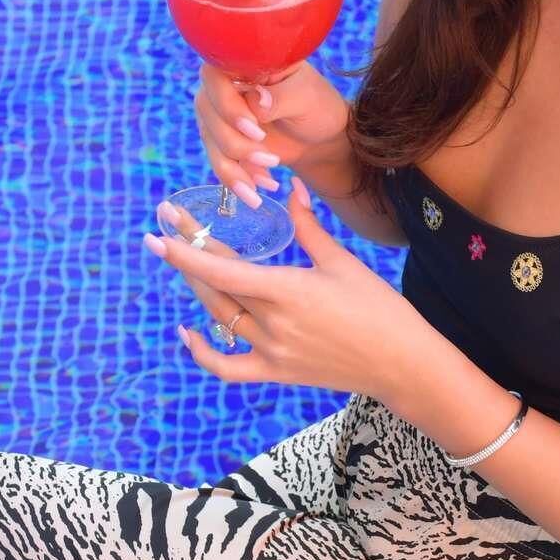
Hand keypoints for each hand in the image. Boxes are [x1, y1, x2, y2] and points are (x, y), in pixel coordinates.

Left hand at [150, 178, 425, 396]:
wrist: (401, 363)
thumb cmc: (379, 308)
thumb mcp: (342, 262)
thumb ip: (309, 226)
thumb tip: (292, 187)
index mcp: (287, 290)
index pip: (222, 269)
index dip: (185, 251)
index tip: (158, 233)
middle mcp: (272, 323)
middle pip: (214, 288)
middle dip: (187, 258)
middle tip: (170, 231)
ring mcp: (271, 352)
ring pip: (218, 318)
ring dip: (199, 289)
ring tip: (188, 263)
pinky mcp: (276, 372)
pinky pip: (227, 366)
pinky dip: (202, 352)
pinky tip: (188, 330)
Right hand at [193, 61, 347, 210]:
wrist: (320, 136)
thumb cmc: (316, 106)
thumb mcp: (306, 96)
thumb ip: (281, 96)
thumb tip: (257, 101)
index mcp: (242, 63)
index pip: (214, 77)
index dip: (228, 106)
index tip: (255, 129)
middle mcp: (222, 86)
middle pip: (207, 114)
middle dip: (236, 143)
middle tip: (270, 158)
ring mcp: (218, 115)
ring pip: (211, 142)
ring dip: (238, 165)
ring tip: (272, 172)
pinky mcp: (222, 142)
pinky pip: (219, 163)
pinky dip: (240, 179)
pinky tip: (266, 184)